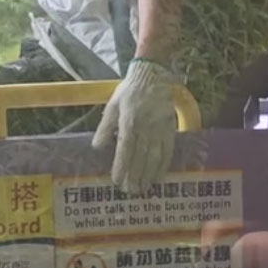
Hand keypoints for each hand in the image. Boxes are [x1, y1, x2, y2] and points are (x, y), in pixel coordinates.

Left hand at [92, 59, 176, 193]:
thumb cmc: (129, 92)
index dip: (121, 166)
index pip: (125, 149)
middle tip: (130, 191)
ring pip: (154, 157)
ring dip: (148, 175)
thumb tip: (97, 147)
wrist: (153, 76)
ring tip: (143, 188)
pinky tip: (159, 177)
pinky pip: (168, 150)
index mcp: (129, 121)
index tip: (117, 180)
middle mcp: (145, 127)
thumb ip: (105, 128)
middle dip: (134, 176)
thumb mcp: (112, 106)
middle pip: (140, 156)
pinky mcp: (170, 128)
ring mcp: (160, 128)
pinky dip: (163, 165)